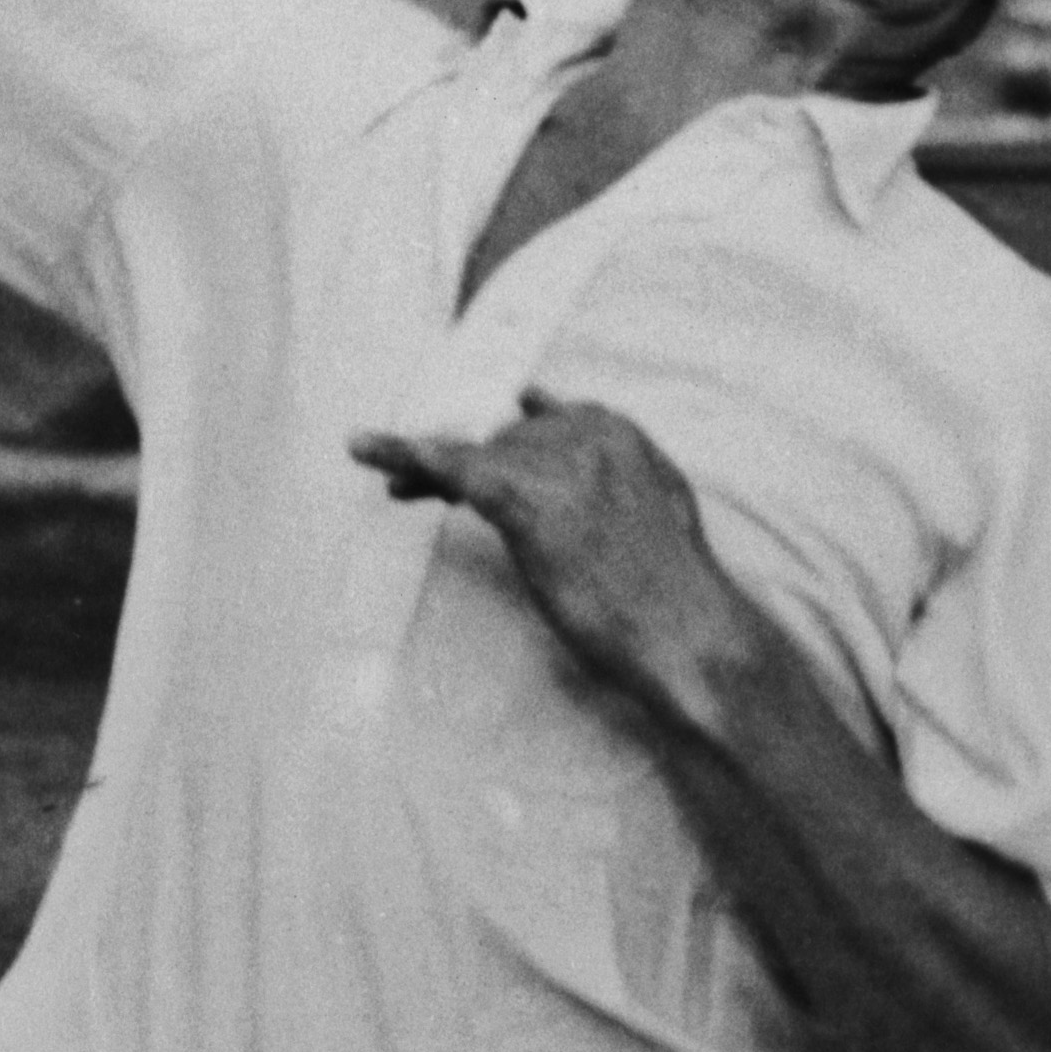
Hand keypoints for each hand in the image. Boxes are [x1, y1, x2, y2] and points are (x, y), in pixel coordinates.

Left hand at [348, 391, 749, 721]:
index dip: (499, 443)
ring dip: (429, 468)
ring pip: (474, 453)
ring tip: (394, 484)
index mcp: (616, 430)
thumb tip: (553, 422)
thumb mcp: (651, 504)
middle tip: (409, 485)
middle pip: (499, 437)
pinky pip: (453, 468)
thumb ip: (608, 465)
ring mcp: (559, 465)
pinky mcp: (529, 502)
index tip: (464, 465)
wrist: (685, 632)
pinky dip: (405, 452)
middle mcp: (585, 434)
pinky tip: (365, 447)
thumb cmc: (667, 586)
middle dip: (462, 463)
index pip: (537, 419)